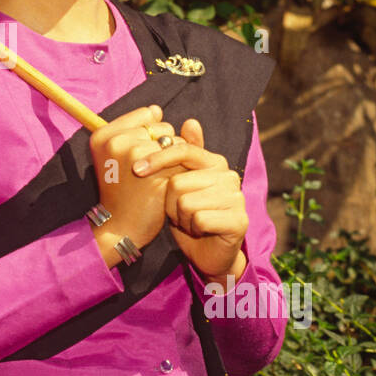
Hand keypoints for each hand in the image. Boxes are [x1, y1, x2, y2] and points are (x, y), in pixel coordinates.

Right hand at [88, 104, 180, 261]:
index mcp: (104, 135)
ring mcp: (136, 156)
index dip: (151, 134)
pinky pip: (183, 159)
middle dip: (164, 146)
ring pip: (175, 142)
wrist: (121, 225)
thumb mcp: (118, 153)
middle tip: (150, 170)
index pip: (146, 115)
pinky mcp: (155, 172)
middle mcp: (117, 142)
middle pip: (162, 127)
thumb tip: (157, 110)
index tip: (142, 154)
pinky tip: (169, 183)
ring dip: (175, 159)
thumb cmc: (121, 189)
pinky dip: (182, 170)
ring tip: (159, 177)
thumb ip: (137, 127)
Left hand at [134, 117, 248, 282]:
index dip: (157, 159)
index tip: (136, 169)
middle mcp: (229, 177)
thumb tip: (191, 121)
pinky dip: (193, 228)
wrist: (209, 254)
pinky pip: (199, 218)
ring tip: (190, 221)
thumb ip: (183, 156)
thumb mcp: (180, 185)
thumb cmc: (190, 216)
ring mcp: (237, 198)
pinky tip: (200, 231)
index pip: (183, 150)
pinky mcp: (239, 221)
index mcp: (215, 163)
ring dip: (180, 217)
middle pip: (178, 181)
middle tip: (179, 212)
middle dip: (169, 202)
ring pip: (186, 202)